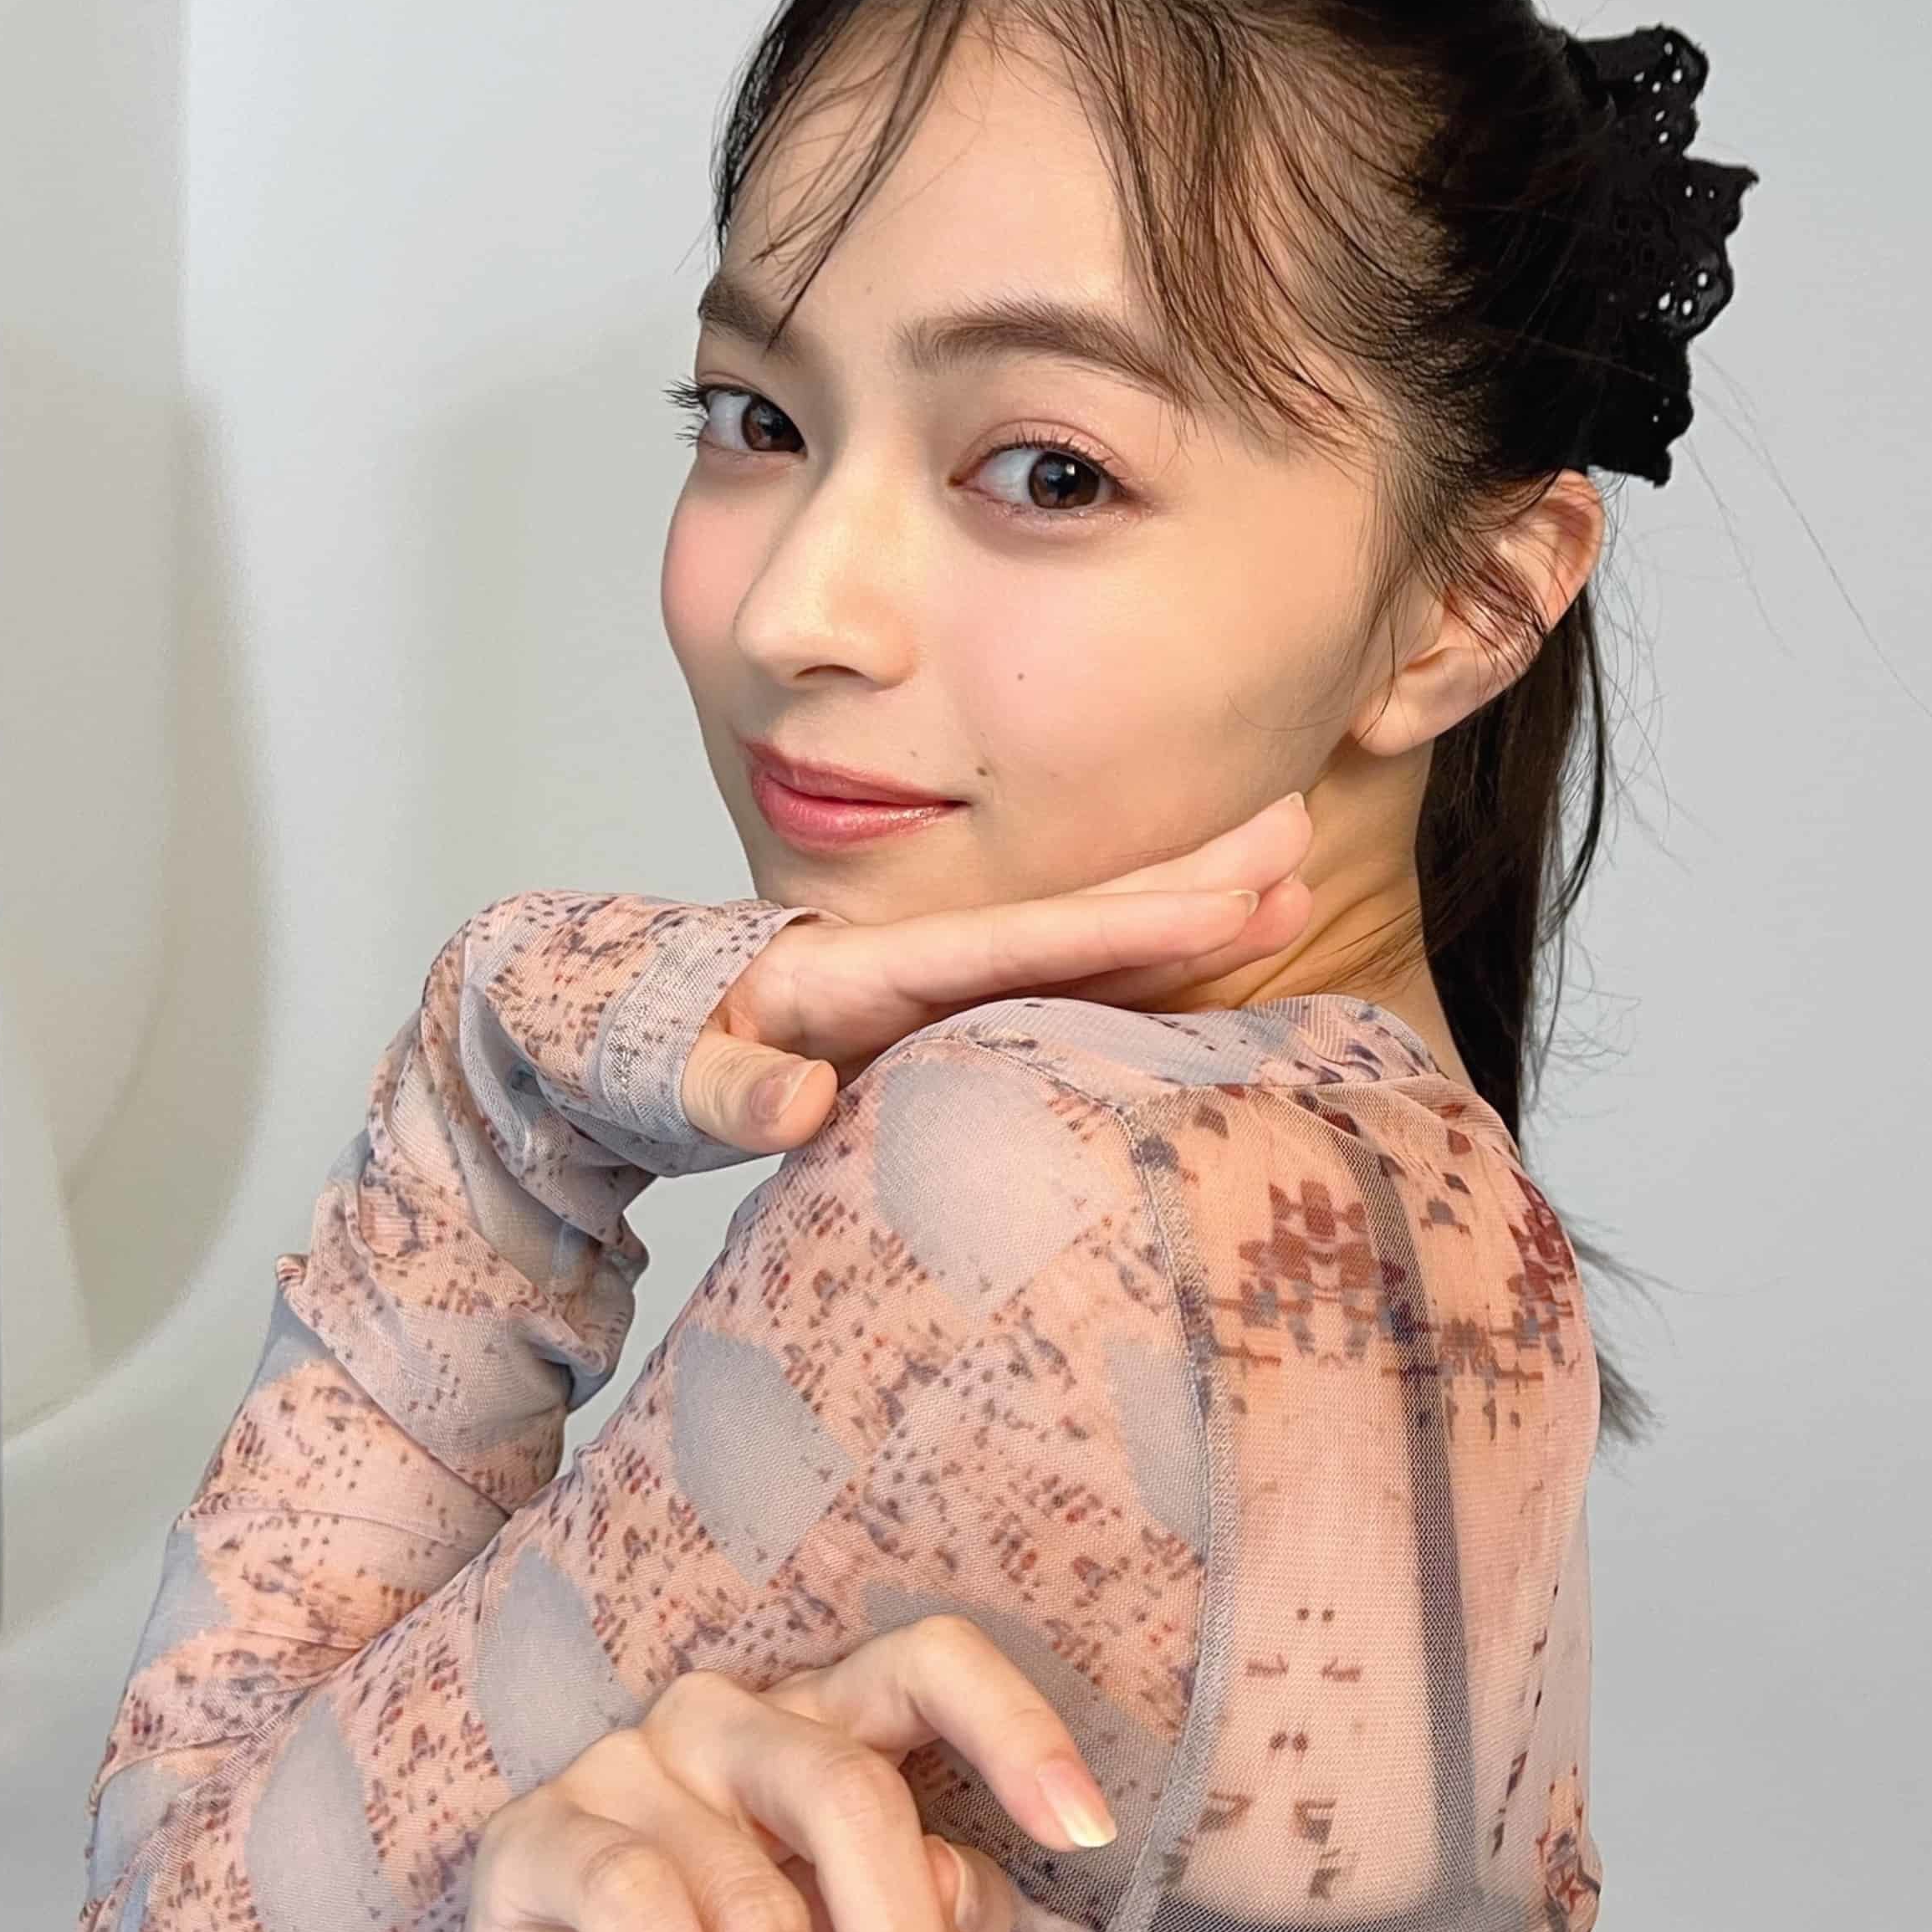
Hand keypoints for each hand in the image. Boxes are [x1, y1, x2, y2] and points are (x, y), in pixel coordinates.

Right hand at [454, 1613, 1120, 1931]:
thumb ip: (937, 1912)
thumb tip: (955, 1893)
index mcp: (830, 1718)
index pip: (932, 1661)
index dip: (1015, 1725)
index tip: (1088, 1832)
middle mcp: (733, 1715)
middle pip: (854, 1800)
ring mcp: (631, 1759)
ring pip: (752, 1896)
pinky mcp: (540, 1831)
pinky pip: (636, 1904)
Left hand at [682, 788, 1320, 1150]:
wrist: (635, 1044)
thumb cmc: (649, 1061)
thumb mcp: (669, 1075)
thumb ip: (728, 1090)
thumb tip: (795, 1104)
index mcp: (866, 967)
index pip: (1015, 941)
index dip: (1122, 927)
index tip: (1224, 905)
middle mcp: (926, 965)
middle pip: (1074, 918)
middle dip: (1186, 878)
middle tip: (1296, 826)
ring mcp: (950, 992)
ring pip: (1089, 949)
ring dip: (1187, 919)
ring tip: (1293, 879)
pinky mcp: (959, 1024)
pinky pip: (1071, 993)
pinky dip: (1149, 973)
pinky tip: (1227, 953)